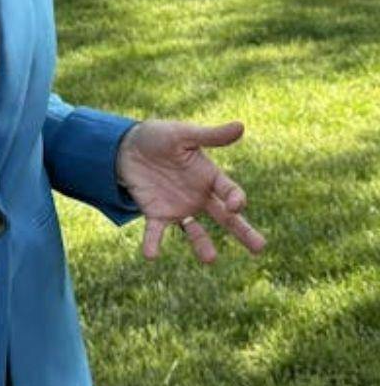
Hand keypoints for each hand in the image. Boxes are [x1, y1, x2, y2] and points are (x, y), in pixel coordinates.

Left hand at [116, 120, 265, 262]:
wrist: (125, 146)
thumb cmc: (158, 137)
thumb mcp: (183, 134)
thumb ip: (210, 136)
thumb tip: (241, 126)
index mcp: (210, 177)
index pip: (230, 192)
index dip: (235, 199)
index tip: (235, 205)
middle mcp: (199, 196)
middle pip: (226, 218)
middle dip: (243, 232)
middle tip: (260, 247)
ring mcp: (180, 207)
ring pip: (195, 231)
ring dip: (202, 244)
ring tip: (210, 259)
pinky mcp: (156, 213)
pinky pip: (157, 232)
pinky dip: (154, 242)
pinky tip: (151, 255)